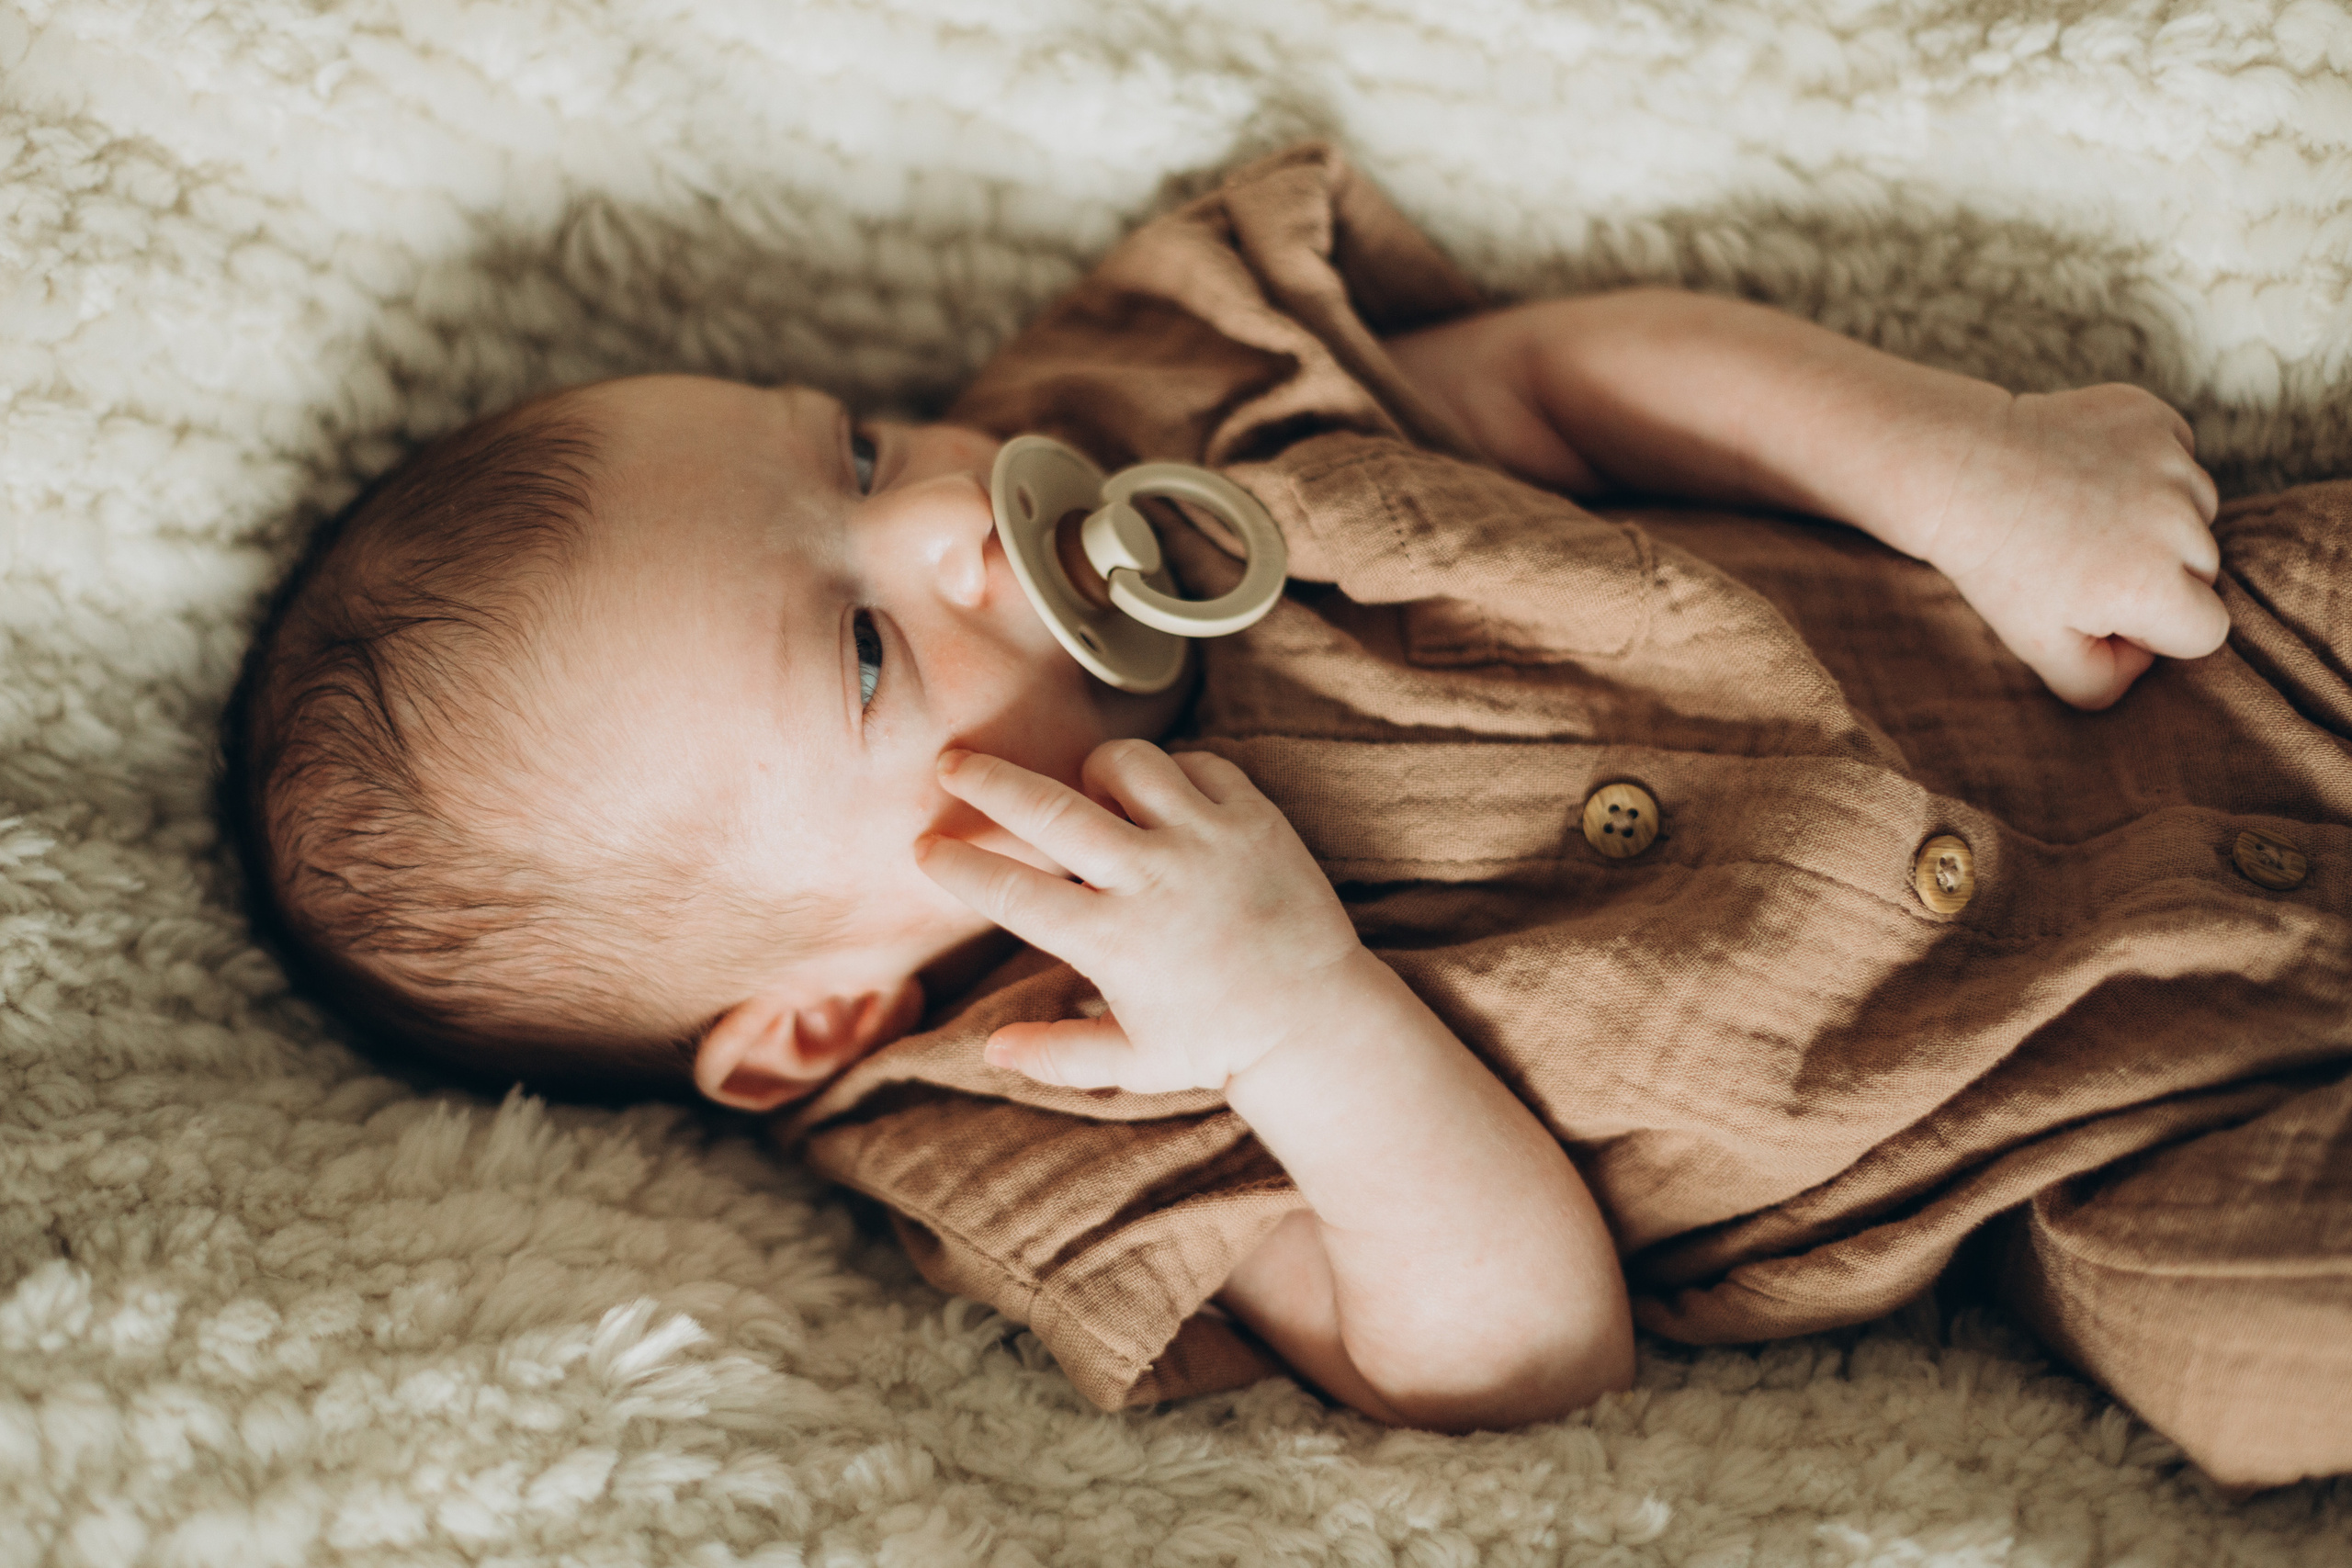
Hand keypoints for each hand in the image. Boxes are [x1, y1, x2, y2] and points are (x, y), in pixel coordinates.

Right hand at [912, 740, 1362, 1092]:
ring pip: (1127, 764)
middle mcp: (1153, 880)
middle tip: (952, 762)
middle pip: (1051, 809)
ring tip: (1087, 791)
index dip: (958, 865)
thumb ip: (1057, 1054)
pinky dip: (1172, 772)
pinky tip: (1162, 800)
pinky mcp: (1255, 817)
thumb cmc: (1219, 1044)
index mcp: (1113, 941)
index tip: (925, 847)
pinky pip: (1197, 763)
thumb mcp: (1133, 1062)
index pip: (1012, 891)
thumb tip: (989, 1050)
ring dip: (1094, 771)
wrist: (1318, 1022)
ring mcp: (1206, 841)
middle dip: (989, 781)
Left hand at [1918, 384, 2225, 709]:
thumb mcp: (2039, 650)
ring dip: (2159, 517)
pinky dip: (2149, 465)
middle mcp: (2175, 522)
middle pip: (2205, 568)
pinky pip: (2180, 453)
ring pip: (2199, 509)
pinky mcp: (2152, 415)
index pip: (2206, 630)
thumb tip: (2145, 659)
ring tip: (2086, 515)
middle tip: (2084, 559)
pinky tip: (2092, 473)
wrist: (1956, 474)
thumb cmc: (1996, 566)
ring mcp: (2168, 461)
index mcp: (2153, 587)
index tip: (2105, 608)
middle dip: (2159, 573)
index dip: (2157, 629)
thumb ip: (2104, 682)